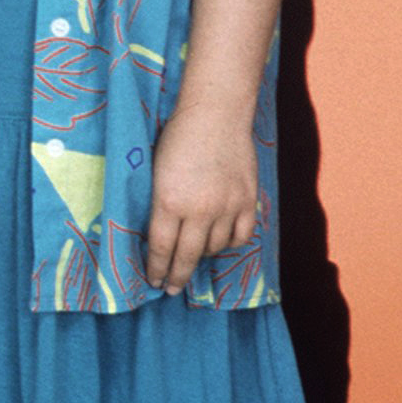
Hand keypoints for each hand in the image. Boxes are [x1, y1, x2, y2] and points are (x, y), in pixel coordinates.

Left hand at [145, 100, 260, 295]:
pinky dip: (229, 243)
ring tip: (194, 255)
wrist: (215, 114)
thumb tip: (159, 233)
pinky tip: (220, 242)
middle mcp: (198, 210)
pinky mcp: (247, 201)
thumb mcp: (155, 171)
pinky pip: (240, 236)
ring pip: (214, 248)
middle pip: (187, 256)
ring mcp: (226, 207)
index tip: (154, 281)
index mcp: (168, 201)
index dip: (157, 268)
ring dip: (202, 255)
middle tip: (171, 289)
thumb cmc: (177, 137)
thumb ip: (159, 204)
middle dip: (177, 276)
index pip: (161, 247)